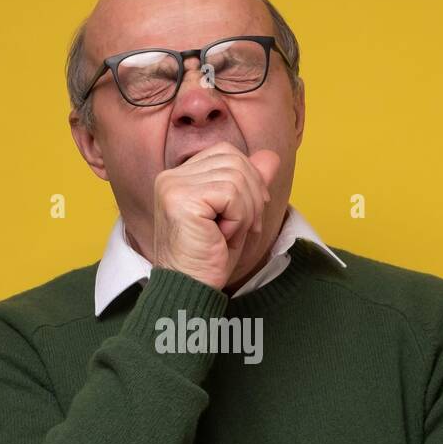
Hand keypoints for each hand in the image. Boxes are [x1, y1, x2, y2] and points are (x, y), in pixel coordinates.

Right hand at [151, 141, 280, 289]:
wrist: (191, 289)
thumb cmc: (209, 258)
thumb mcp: (238, 215)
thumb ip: (251, 183)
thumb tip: (271, 156)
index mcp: (179, 177)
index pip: (226, 153)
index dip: (248, 180)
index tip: (247, 215)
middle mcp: (171, 177)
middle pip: (234, 160)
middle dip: (252, 196)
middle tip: (243, 228)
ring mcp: (173, 186)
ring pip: (236, 176)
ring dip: (245, 211)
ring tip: (230, 234)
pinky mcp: (181, 200)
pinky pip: (231, 193)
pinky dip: (238, 218)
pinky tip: (222, 236)